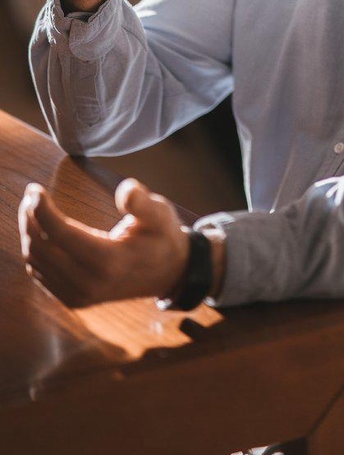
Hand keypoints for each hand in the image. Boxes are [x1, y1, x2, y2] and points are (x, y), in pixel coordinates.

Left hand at [18, 178, 188, 307]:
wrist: (169, 274)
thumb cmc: (163, 238)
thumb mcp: (161, 214)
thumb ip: (142, 203)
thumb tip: (126, 190)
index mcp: (109, 261)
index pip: (60, 234)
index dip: (42, 210)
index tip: (34, 189)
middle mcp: (89, 283)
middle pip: (42, 248)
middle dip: (30, 218)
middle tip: (31, 194)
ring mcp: (79, 295)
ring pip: (37, 262)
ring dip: (29, 233)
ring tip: (32, 207)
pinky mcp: (73, 300)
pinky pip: (41, 275)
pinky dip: (34, 251)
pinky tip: (38, 231)